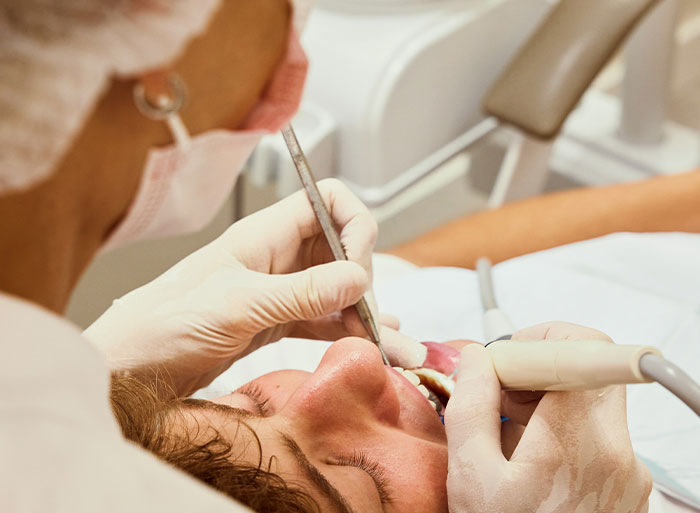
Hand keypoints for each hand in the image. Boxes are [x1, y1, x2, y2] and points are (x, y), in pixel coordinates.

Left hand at [85, 179, 422, 394]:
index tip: (360, 262)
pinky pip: (325, 321)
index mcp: (266, 234)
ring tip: (399, 347)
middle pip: (342, 249)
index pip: (327, 200)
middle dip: (367, 278)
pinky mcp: (278, 322)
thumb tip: (358, 277)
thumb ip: (300, 292)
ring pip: (338, 290)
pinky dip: (349, 332)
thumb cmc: (167, 323)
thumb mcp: (238, 304)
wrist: (133, 366)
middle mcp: (279, 256)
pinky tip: (373, 343)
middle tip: (370, 314)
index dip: (353, 223)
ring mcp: (281, 290)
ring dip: (369, 314)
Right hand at [444, 322, 651, 512]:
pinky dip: (558, 428)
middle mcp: (615, 451)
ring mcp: (626, 468)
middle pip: (586, 371)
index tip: (509, 356)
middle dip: (536, 371)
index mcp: (578, 442)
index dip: (542, 339)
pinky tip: (526, 459)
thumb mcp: (472, 475)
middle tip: (498, 393)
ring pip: (588, 400)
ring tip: (507, 435)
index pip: (585, 349)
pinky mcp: (626, 481)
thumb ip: (473, 405)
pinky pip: (593, 431)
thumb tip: (479, 360)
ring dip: (543, 401)